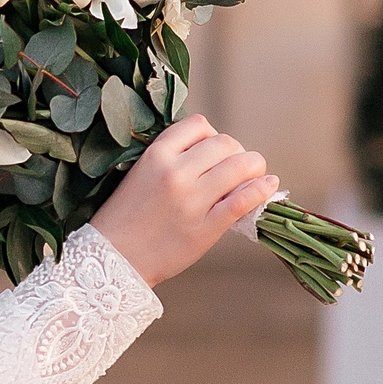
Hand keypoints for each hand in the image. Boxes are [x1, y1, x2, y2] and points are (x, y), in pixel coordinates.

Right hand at [87, 114, 275, 287]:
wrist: (114, 259)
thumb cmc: (125, 218)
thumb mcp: (139, 174)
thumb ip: (170, 159)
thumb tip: (213, 151)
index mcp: (156, 155)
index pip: (198, 124)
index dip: (211, 135)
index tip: (212, 150)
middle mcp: (175, 172)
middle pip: (224, 143)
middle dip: (236, 151)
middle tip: (238, 165)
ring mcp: (192, 200)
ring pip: (240, 166)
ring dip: (254, 167)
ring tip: (255, 174)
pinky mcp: (206, 227)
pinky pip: (243, 200)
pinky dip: (262, 190)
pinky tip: (269, 185)